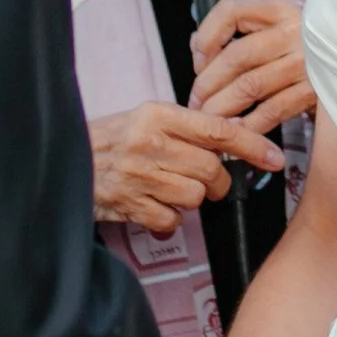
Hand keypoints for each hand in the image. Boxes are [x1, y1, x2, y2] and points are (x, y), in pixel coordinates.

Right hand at [89, 101, 283, 234]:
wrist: (62, 160)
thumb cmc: (109, 140)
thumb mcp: (146, 119)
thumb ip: (185, 126)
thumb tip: (231, 134)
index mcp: (157, 115)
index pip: (218, 129)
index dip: (252, 144)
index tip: (275, 158)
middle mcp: (150, 143)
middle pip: (210, 169)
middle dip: (217, 181)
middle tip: (207, 180)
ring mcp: (138, 176)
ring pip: (194, 196)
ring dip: (191, 199)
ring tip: (170, 189)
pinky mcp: (129, 205)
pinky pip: (171, 221)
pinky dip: (168, 219)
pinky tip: (153, 205)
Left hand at [189, 0, 313, 134]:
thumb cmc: (301, 50)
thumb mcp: (274, 30)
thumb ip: (236, 33)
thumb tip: (197, 47)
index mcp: (278, 10)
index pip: (231, 11)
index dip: (206, 35)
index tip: (197, 60)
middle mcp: (294, 31)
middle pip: (236, 56)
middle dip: (208, 83)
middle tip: (196, 102)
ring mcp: (307, 62)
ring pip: (250, 86)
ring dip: (222, 107)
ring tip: (209, 119)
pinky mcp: (315, 91)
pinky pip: (273, 111)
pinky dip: (249, 124)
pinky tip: (236, 132)